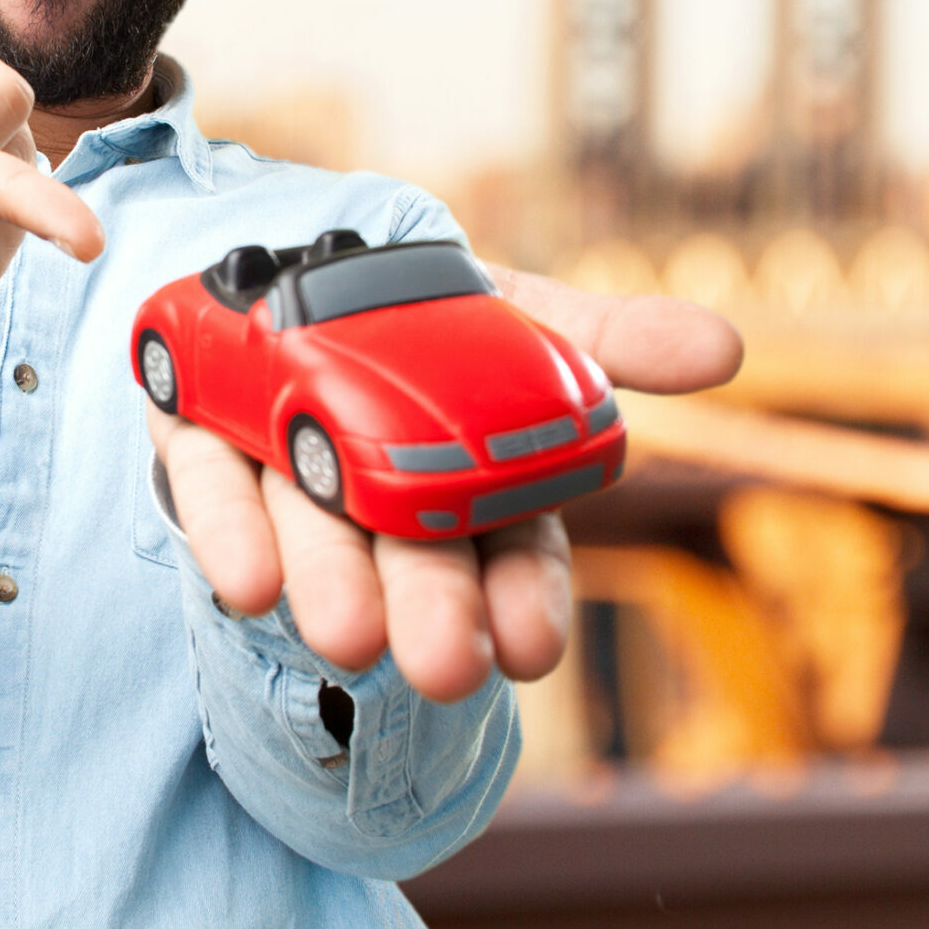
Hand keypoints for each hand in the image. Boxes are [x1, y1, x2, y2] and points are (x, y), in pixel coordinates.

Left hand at [148, 268, 741, 701]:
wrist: (294, 258)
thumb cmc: (430, 313)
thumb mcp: (527, 310)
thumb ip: (613, 336)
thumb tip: (730, 348)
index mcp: (470, 475)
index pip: (511, 550)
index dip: (524, 596)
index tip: (534, 650)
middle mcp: (381, 490)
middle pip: (413, 558)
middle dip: (431, 611)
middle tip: (441, 670)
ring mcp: (287, 466)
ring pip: (315, 532)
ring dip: (331, 584)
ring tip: (344, 636)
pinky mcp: (198, 434)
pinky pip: (208, 483)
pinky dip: (227, 529)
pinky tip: (243, 581)